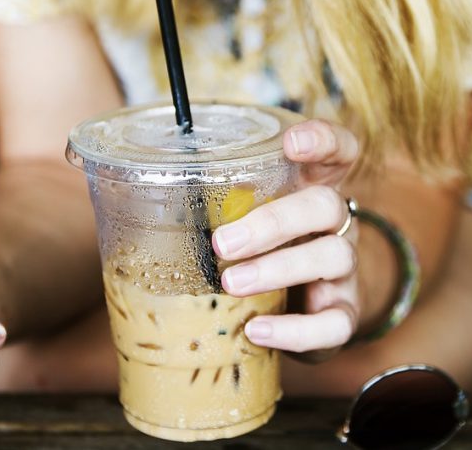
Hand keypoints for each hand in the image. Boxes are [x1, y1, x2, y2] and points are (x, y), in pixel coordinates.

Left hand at [212, 119, 359, 359]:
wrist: (307, 305)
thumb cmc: (265, 247)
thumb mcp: (248, 216)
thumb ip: (214, 200)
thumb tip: (126, 190)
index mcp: (314, 188)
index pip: (338, 150)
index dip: (322, 139)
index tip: (291, 143)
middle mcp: (336, 223)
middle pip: (325, 205)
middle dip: (274, 221)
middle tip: (223, 242)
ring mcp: (345, 269)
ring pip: (332, 257)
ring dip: (278, 269)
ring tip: (231, 283)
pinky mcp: (344, 313)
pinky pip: (334, 323)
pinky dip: (295, 329)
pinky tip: (256, 330)